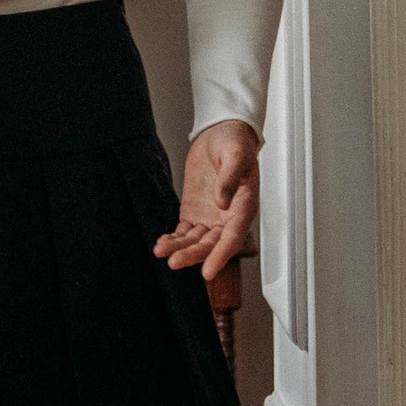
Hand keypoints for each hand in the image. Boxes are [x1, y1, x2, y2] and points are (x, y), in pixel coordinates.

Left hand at [154, 118, 260, 282]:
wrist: (221, 134)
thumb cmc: (235, 144)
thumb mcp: (235, 156)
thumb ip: (229, 179)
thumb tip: (220, 201)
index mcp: (244, 207)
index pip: (232, 238)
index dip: (220, 256)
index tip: (208, 271)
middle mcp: (227, 217)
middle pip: (211, 244)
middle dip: (193, 255)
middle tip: (175, 262)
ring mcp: (210, 217)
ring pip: (195, 241)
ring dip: (180, 249)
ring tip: (162, 252)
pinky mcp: (194, 211)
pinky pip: (184, 231)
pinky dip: (174, 239)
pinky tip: (162, 244)